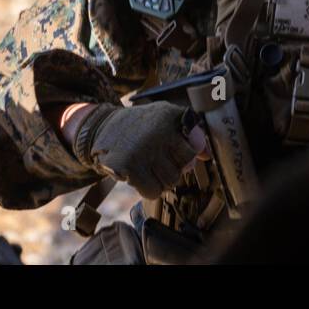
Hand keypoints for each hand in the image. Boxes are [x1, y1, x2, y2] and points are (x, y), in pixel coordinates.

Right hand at [74, 102, 205, 198]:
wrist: (102, 128)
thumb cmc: (140, 126)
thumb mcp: (165, 118)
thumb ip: (189, 133)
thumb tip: (206, 154)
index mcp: (168, 116)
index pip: (192, 151)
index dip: (183, 156)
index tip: (172, 151)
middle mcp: (157, 132)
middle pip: (182, 169)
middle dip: (172, 168)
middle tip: (157, 160)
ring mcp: (142, 150)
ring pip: (169, 183)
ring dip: (160, 180)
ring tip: (148, 167)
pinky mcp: (128, 166)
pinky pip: (152, 191)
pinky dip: (148, 189)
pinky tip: (139, 176)